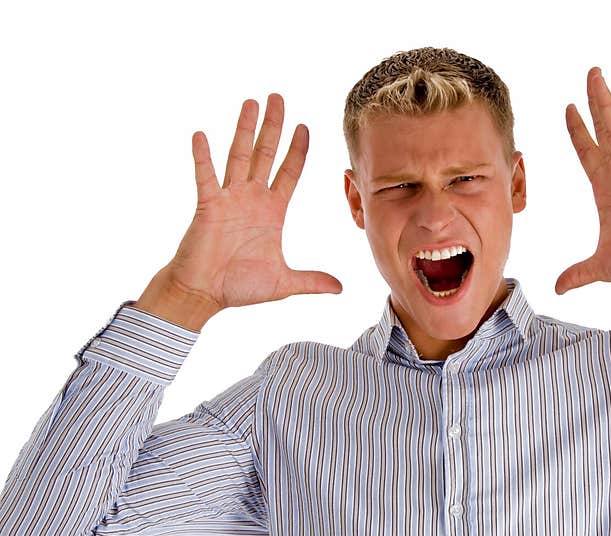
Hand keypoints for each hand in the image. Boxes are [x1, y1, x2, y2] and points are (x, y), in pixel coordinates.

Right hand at [161, 93, 342, 312]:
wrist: (205, 295)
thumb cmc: (239, 287)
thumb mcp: (283, 282)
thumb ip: (311, 281)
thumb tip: (340, 289)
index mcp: (272, 211)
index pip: (289, 172)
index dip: (298, 150)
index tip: (306, 126)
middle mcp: (251, 199)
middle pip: (265, 153)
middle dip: (273, 126)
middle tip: (279, 97)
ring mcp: (228, 199)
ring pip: (238, 156)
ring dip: (244, 129)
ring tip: (251, 102)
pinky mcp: (207, 207)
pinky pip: (205, 178)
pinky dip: (202, 157)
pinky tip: (201, 134)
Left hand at [555, 68, 610, 294]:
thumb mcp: (600, 268)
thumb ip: (577, 273)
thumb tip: (557, 288)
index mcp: (607, 190)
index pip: (588, 153)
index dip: (578, 131)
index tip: (567, 109)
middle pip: (603, 132)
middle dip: (594, 103)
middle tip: (590, 74)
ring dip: (607, 106)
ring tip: (597, 79)